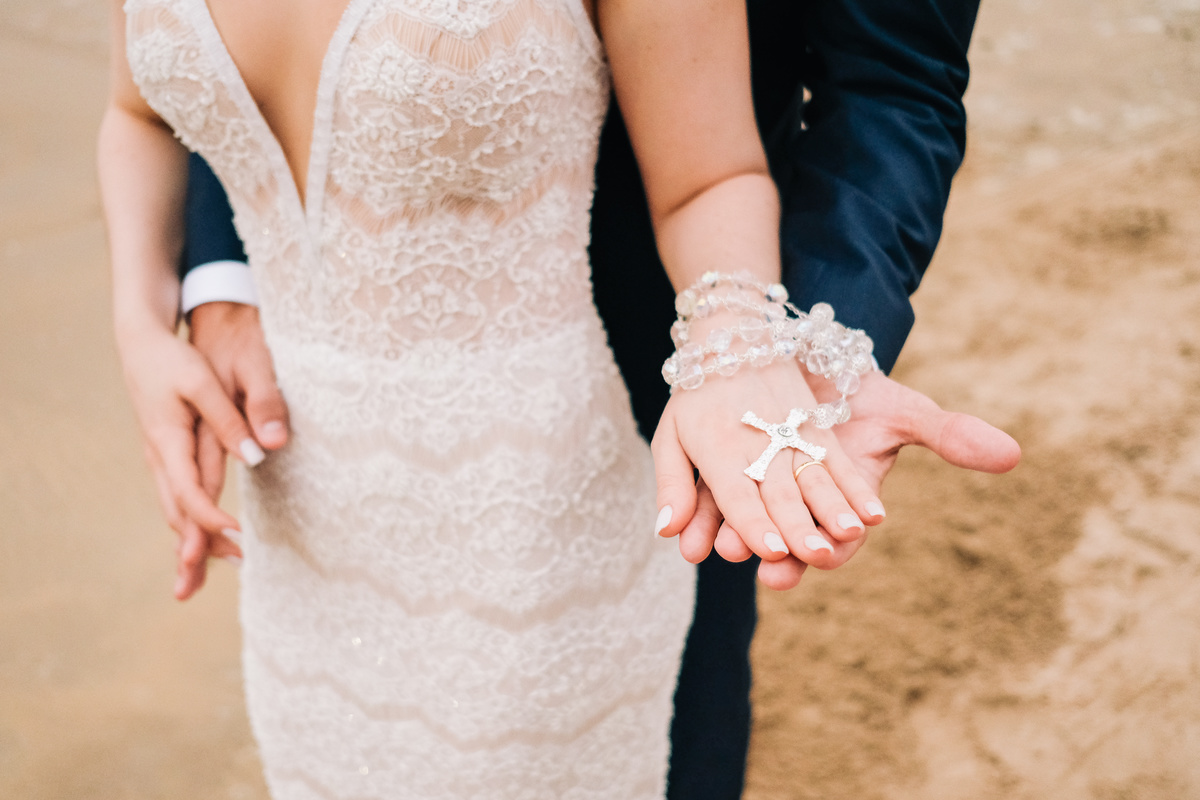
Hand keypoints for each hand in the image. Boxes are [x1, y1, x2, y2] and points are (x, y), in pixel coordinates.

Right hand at [116, 302, 286, 599]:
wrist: (142, 342)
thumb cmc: (175, 358)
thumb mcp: (204, 382)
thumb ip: (232, 419)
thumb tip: (259, 455)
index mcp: (168, 442)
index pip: (191, 494)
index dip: (213, 521)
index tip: (240, 538)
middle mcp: (160, 457)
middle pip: (178, 514)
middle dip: (196, 550)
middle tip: (223, 575)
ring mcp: (160, 458)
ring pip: (175, 511)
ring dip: (190, 544)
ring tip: (204, 579)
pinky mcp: (168, 455)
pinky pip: (177, 498)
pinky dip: (189, 525)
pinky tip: (200, 544)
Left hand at [652, 360, 887, 590]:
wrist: (736, 341)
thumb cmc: (696, 400)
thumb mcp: (670, 438)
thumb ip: (672, 486)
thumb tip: (665, 531)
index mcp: (719, 451)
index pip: (738, 495)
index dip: (754, 524)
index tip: (772, 552)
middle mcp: (759, 446)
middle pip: (781, 493)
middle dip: (799, 525)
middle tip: (816, 554)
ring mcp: (792, 437)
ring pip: (814, 478)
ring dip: (834, 508)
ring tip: (851, 533)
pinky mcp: (816, 430)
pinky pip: (838, 462)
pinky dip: (857, 489)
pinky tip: (874, 515)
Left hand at [672, 370, 1021, 589]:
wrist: (810, 359)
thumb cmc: (862, 392)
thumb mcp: (905, 411)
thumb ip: (953, 436)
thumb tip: (1013, 455)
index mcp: (841, 506)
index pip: (840, 539)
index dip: (833, 548)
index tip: (823, 557)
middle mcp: (799, 509)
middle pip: (788, 542)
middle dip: (777, 556)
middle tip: (765, 568)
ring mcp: (759, 495)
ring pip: (744, 527)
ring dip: (731, 541)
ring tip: (716, 550)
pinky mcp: (727, 471)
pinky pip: (712, 498)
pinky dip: (701, 513)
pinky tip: (685, 529)